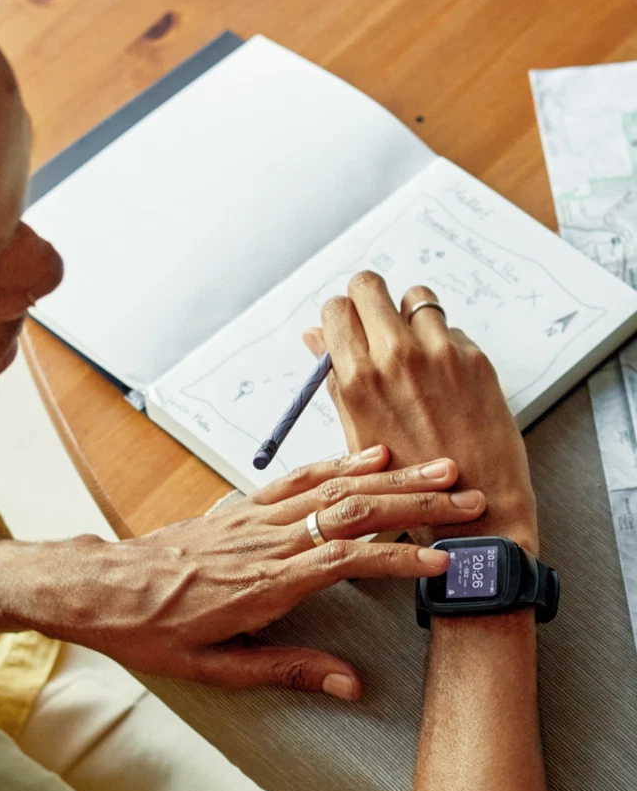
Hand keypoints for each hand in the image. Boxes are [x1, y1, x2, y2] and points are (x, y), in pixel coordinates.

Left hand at [0, 447, 485, 699]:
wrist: (101, 588)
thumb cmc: (153, 630)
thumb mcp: (216, 668)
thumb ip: (288, 670)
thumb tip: (350, 683)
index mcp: (263, 584)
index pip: (347, 560)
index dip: (401, 557)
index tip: (446, 558)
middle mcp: (263, 541)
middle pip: (349, 511)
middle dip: (413, 504)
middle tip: (466, 496)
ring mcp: (251, 517)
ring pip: (329, 487)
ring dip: (387, 476)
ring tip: (437, 468)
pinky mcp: (240, 506)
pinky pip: (295, 477)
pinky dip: (336, 462)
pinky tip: (369, 456)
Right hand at [304, 271, 537, 554]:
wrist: (474, 506)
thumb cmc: (409, 479)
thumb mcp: (355, 430)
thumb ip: (334, 377)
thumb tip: (315, 336)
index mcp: (357, 378)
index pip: (335, 309)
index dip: (340, 315)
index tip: (347, 326)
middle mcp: (395, 357)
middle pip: (369, 284)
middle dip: (368, 297)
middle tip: (375, 320)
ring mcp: (439, 353)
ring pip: (415, 295)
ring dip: (409, 314)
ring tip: (413, 348)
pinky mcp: (474, 357)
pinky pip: (449, 326)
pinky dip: (442, 341)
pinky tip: (442, 377)